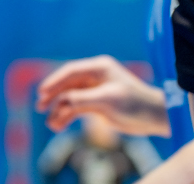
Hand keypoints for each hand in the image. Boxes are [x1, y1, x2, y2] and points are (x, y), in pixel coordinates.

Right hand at [34, 55, 170, 135]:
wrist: (153, 117)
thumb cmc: (134, 103)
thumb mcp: (108, 100)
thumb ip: (83, 99)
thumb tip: (61, 102)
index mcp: (99, 68)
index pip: (70, 72)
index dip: (54, 81)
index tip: (42, 93)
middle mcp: (95, 76)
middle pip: (67, 84)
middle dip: (53, 96)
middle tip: (40, 107)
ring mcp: (95, 90)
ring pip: (71, 97)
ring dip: (60, 110)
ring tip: (51, 125)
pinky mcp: (97, 103)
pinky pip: (77, 107)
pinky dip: (68, 116)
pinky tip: (59, 126)